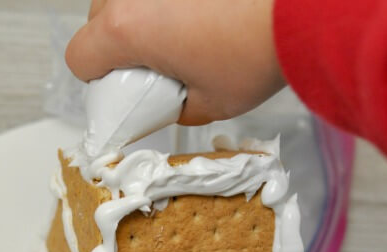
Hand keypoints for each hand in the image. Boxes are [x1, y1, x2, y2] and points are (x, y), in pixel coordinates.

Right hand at [65, 0, 285, 125]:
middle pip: (98, 19)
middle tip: (158, 61)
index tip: (122, 87)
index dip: (97, 79)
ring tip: (183, 32)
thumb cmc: (261, 50)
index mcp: (127, 30)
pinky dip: (167, 0)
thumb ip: (176, 106)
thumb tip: (169, 103)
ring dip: (140, 14)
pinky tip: (200, 11)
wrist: (307, 7)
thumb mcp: (212, 104)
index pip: (79, 57)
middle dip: (119, 44)